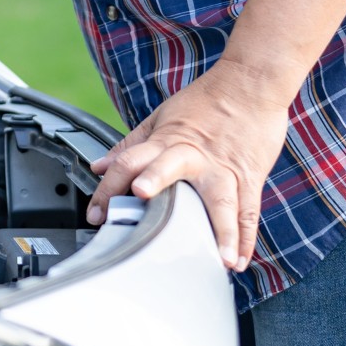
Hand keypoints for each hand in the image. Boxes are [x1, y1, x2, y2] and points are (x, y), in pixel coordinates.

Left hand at [85, 59, 291, 271]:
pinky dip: (245, 238)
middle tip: (141, 196)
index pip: (128, 161)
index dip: (108, 186)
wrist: (250, 85)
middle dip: (154, 179)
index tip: (95, 214)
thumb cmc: (203, 103)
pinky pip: (247, 211)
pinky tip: (239, 260)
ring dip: (221, 231)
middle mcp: (192, 156)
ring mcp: (223, 168)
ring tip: (219, 258)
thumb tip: (98, 167)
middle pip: (169, 167)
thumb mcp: (160, 119)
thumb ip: (130, 145)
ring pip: (220, 200)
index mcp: (165, 141)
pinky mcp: (249, 177)